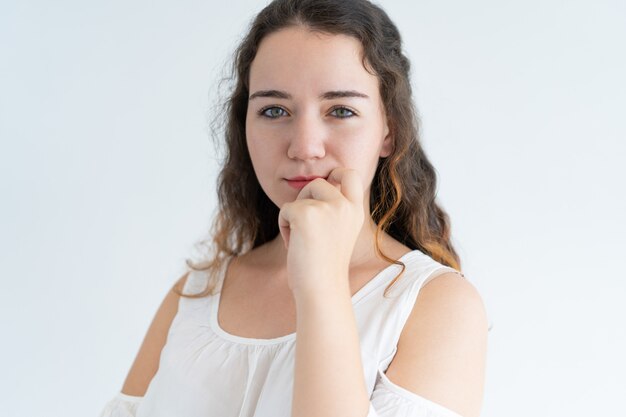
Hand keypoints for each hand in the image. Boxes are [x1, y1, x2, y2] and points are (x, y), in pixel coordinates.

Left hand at [278, 167, 364, 296]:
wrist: (321, 289)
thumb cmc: (324, 269)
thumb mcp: (337, 234)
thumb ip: (332, 211)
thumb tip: (313, 188)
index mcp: (355, 211)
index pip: (350, 175)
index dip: (337, 172)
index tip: (328, 180)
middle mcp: (344, 206)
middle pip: (318, 183)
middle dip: (305, 198)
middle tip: (304, 225)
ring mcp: (327, 207)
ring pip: (300, 197)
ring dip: (294, 216)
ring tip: (301, 241)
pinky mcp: (305, 213)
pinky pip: (285, 209)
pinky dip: (284, 226)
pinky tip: (294, 244)